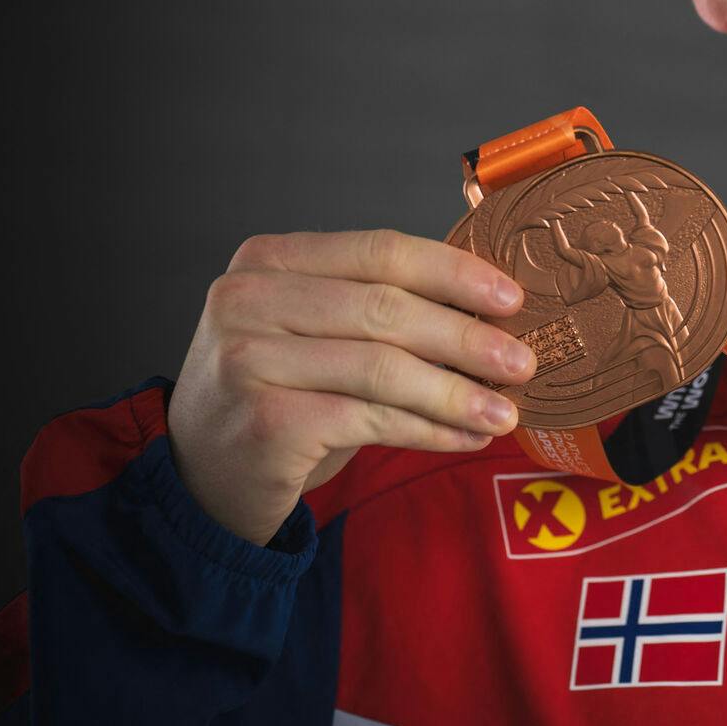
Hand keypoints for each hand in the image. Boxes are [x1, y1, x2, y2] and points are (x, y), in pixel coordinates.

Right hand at [167, 229, 536, 545]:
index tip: (512, 298)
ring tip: (505, 411)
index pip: (381, 250)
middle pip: (387, 309)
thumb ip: (382, 307)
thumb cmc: (280, 393)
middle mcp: (248, 299)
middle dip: (467, 337)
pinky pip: (371, 419)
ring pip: (383, 369)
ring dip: (457, 393)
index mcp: (269, 259)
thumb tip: (492, 309)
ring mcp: (249, 359)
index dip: (454, 272)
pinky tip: (465, 437)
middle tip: (522, 361)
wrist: (204, 475)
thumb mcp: (318, 332)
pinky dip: (428, 429)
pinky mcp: (265, 419)